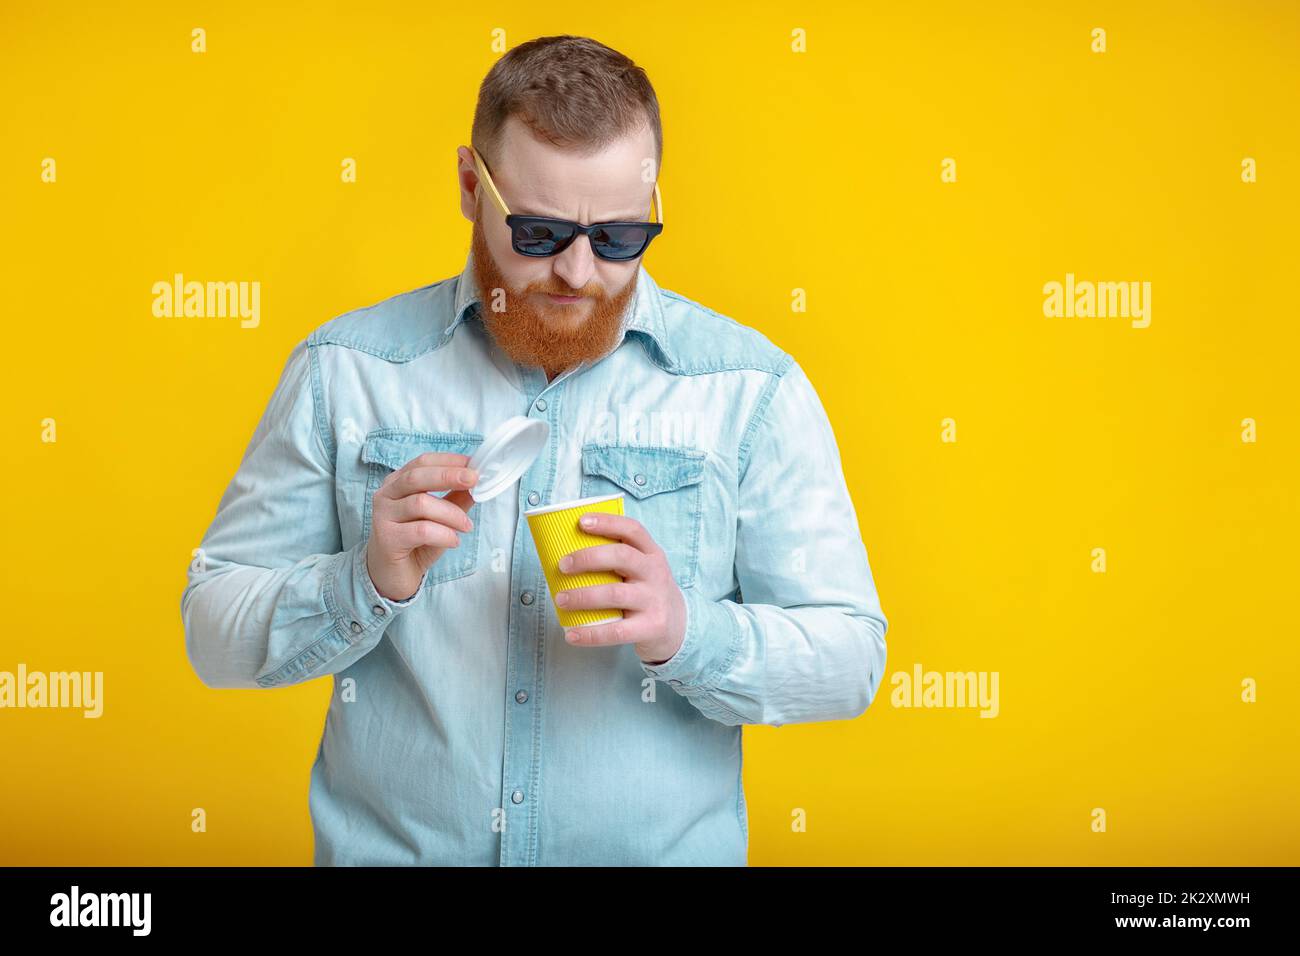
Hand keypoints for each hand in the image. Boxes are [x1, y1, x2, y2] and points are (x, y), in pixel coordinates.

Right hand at [365, 452, 478, 601]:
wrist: (392, 575)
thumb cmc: (415, 542)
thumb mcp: (440, 517)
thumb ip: (456, 499)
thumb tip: (478, 482)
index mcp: (398, 483)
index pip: (422, 462)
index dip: (449, 460)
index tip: (474, 464)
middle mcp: (386, 494)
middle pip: (417, 476)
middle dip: (449, 476)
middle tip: (474, 480)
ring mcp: (383, 516)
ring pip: (420, 503)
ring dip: (451, 514)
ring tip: (466, 526)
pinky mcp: (387, 538)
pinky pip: (421, 530)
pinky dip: (443, 534)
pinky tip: (453, 541)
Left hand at [553, 510, 686, 664]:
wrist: (678, 626)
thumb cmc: (646, 592)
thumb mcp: (642, 570)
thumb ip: (616, 560)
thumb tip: (565, 553)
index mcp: (651, 554)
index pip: (632, 530)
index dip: (607, 522)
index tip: (581, 522)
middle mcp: (655, 573)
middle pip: (622, 557)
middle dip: (588, 558)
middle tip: (563, 565)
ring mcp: (654, 600)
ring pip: (615, 593)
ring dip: (582, 596)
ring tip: (561, 599)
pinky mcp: (651, 627)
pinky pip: (617, 631)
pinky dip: (590, 634)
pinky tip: (572, 635)